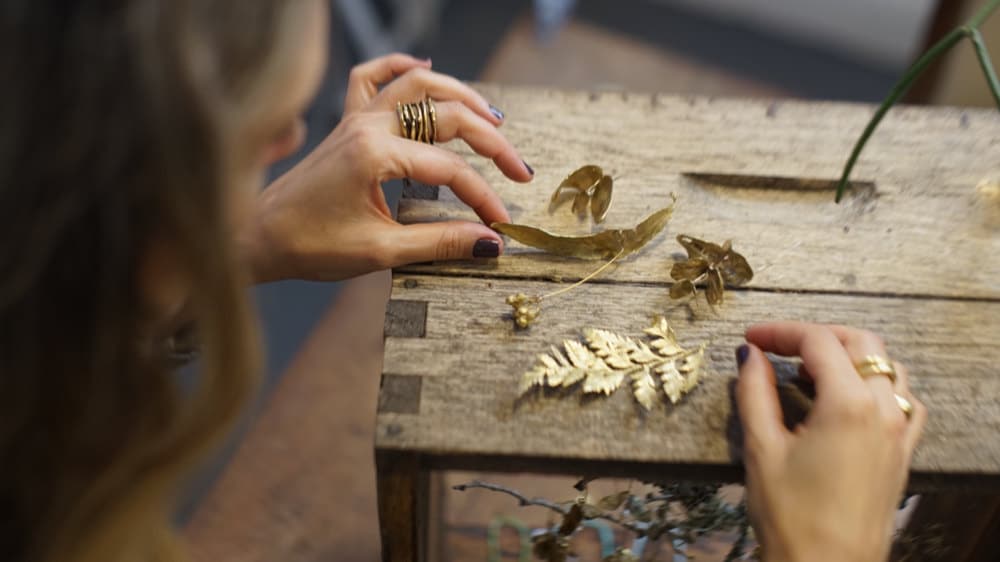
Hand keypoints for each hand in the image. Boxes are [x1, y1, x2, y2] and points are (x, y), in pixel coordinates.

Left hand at [248, 53, 532, 281]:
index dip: (482, 197)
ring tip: (494, 119)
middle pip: (446, 116)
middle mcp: (367, 125)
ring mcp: (355, 119)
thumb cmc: (308, 245)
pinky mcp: (345, 123)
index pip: (449, 169)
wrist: (255, 237)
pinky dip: (400, 67)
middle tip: (520, 171)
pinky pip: (371, 78)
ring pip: (417, 86)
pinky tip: (424, 68)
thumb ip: (439, 243)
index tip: (502, 223)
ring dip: (460, 95)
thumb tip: (490, 244)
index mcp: (374, 154)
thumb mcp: (379, 251)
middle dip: (490, 143)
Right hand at [735, 322, 926, 561]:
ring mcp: (899, 431)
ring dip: (850, 357)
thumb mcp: (761, 448)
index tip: (751, 339)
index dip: (780, 332)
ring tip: (810, 370)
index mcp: (848, 404)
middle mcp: (883, 410)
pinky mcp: (902, 453)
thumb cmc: (791, 515)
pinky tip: (850, 399)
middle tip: (778, 346)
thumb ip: (755, 392)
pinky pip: (904, 401)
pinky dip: (878, 386)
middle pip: (861, 343)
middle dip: (817, 336)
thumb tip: (752, 356)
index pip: (818, 342)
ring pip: (888, 367)